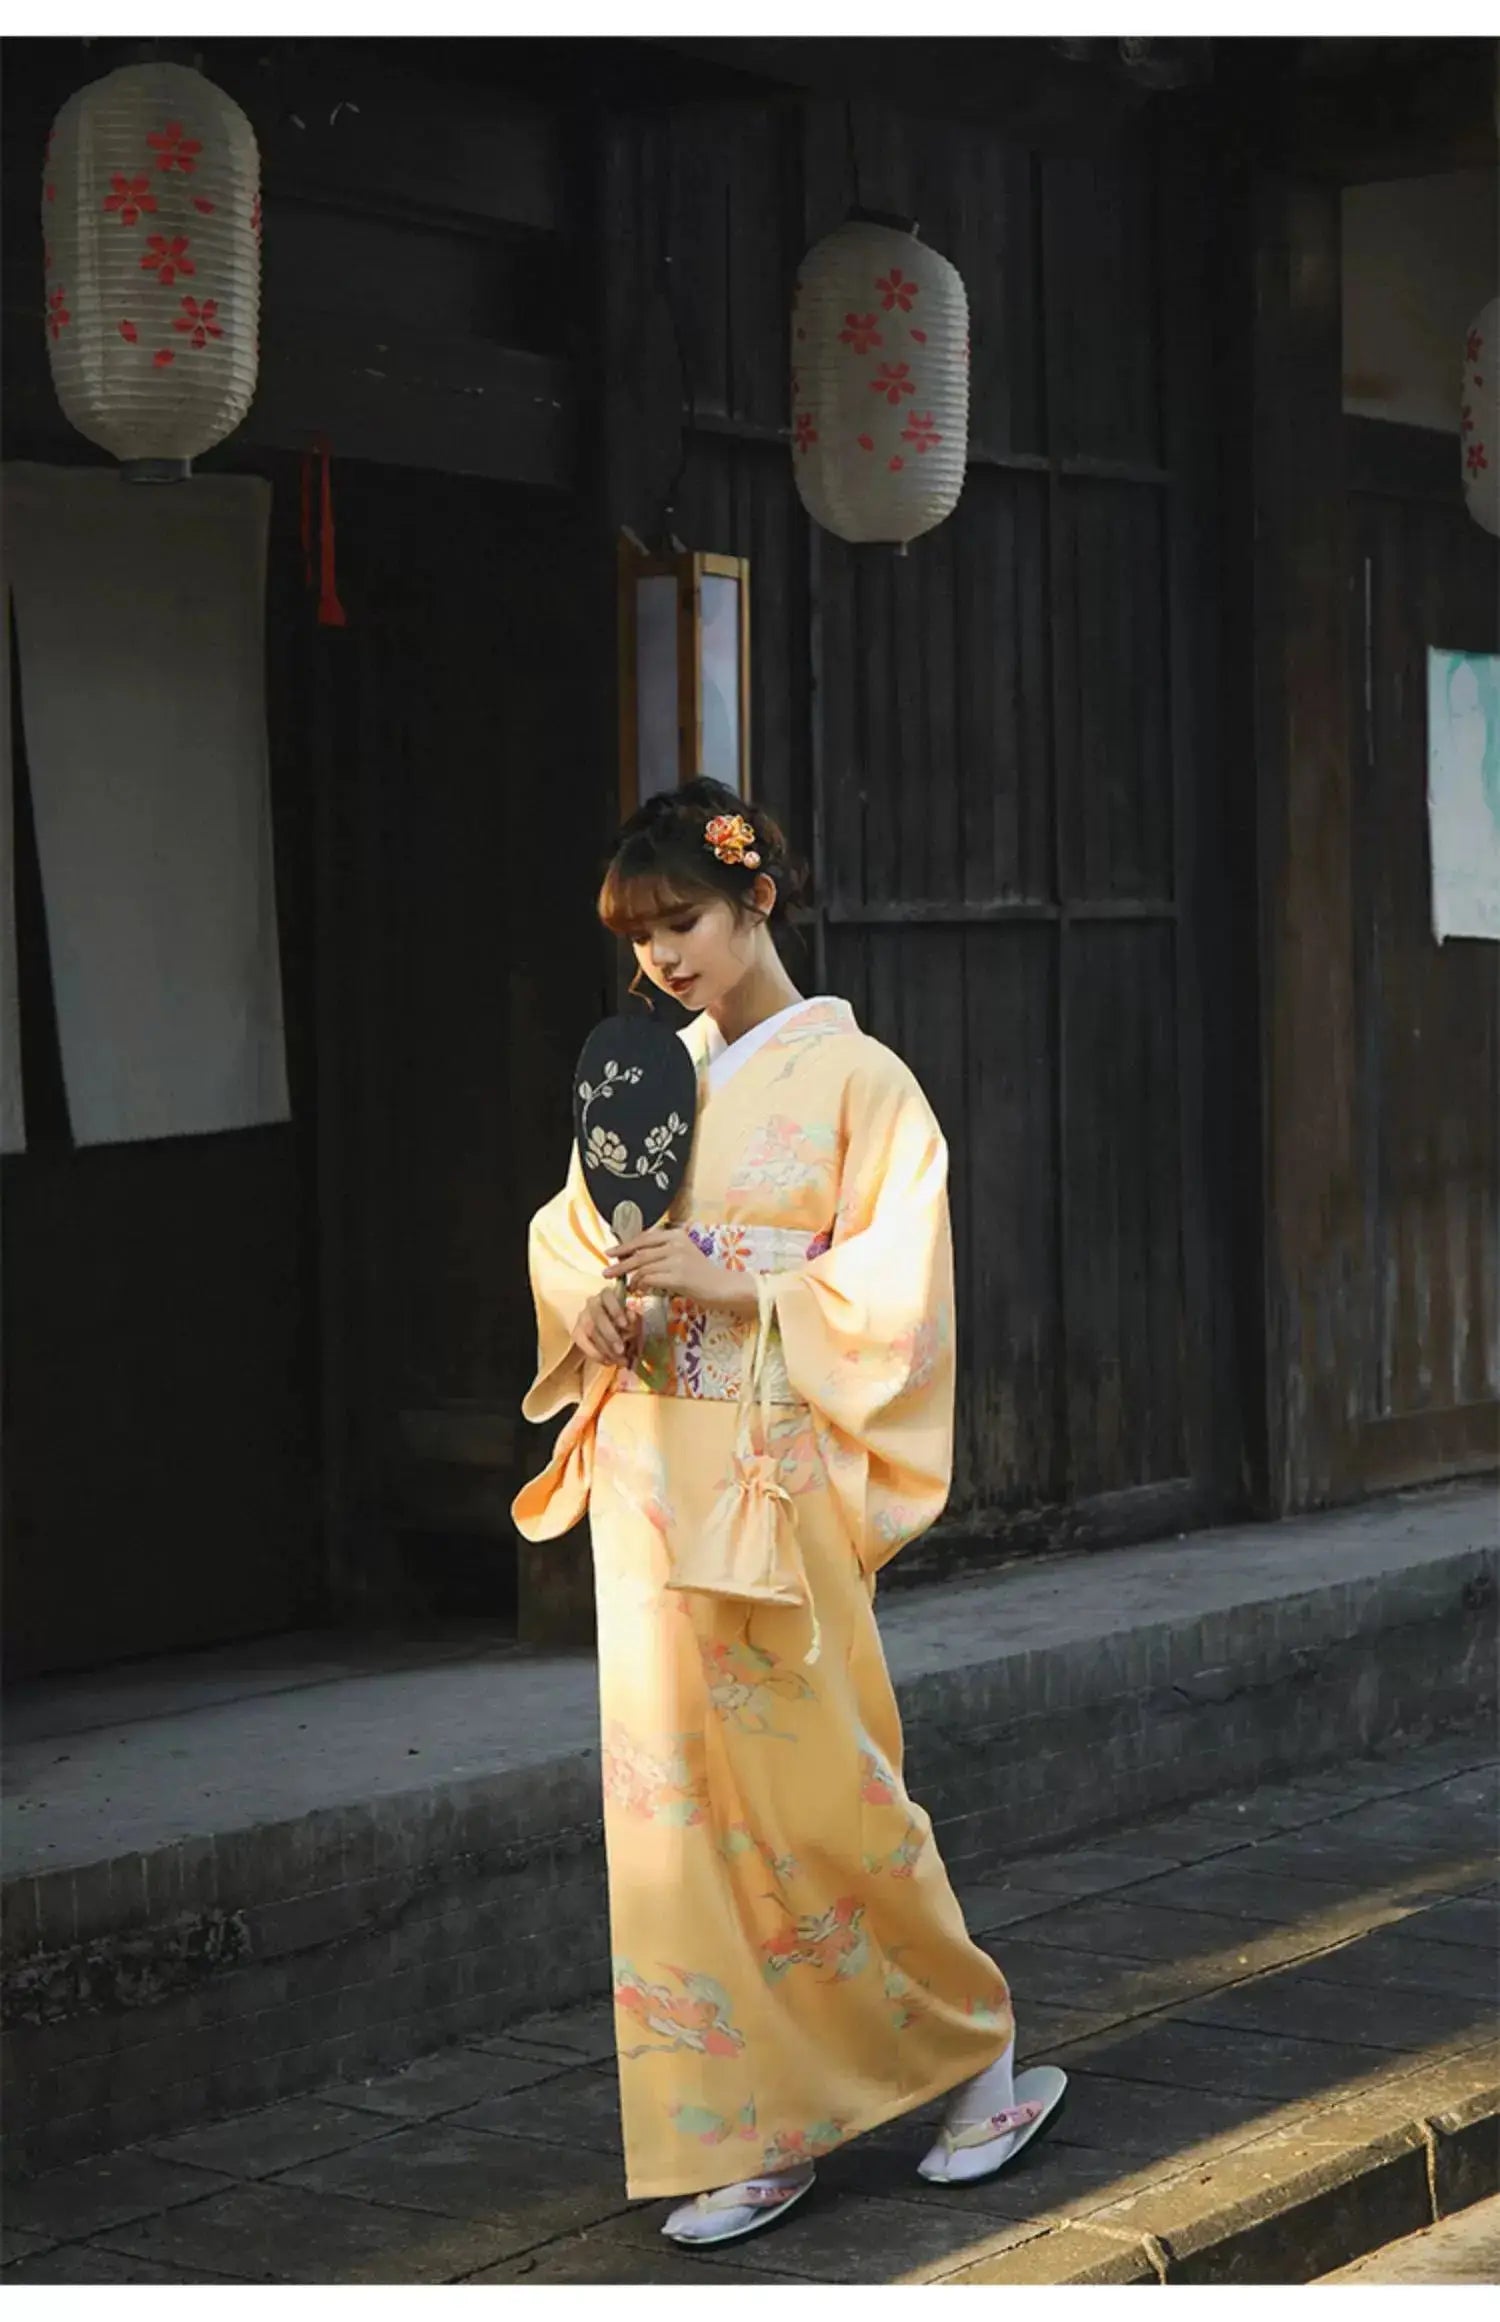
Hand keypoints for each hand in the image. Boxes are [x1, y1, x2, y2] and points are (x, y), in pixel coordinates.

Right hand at [571, 1285, 638, 1366]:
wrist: (609, 1330)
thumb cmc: (623, 1321)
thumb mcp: (631, 1319)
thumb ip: (632, 1319)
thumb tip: (632, 1317)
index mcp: (606, 1295)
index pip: (608, 1296)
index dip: (616, 1310)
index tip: (625, 1325)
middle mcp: (592, 1303)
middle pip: (598, 1317)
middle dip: (610, 1335)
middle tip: (621, 1350)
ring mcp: (582, 1317)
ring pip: (591, 1331)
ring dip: (606, 1348)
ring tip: (619, 1360)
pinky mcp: (576, 1332)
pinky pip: (583, 1344)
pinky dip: (596, 1354)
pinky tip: (607, 1362)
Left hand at [604, 1225, 754, 1309]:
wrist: (722, 1286)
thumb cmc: (701, 1274)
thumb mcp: (682, 1255)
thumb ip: (662, 1252)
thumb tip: (634, 1257)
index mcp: (676, 1235)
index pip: (644, 1238)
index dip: (625, 1246)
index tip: (611, 1252)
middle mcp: (676, 1243)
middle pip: (640, 1253)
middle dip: (620, 1262)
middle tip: (606, 1270)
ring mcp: (677, 1259)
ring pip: (643, 1267)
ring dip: (629, 1277)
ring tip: (623, 1283)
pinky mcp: (678, 1276)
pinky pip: (650, 1279)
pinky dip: (640, 1285)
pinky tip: (637, 1289)